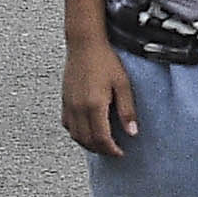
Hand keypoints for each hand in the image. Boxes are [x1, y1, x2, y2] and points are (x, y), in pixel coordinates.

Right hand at [62, 36, 139, 155]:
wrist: (84, 44)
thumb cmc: (105, 60)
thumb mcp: (123, 84)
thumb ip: (127, 110)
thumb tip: (132, 132)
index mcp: (94, 105)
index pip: (101, 138)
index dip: (112, 150)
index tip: (121, 153)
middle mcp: (79, 108)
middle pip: (88, 141)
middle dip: (101, 150)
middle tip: (113, 151)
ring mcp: (69, 105)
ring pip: (75, 136)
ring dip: (88, 144)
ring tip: (102, 144)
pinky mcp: (64, 100)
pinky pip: (67, 125)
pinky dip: (77, 134)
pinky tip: (86, 131)